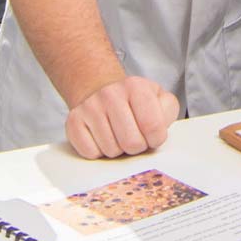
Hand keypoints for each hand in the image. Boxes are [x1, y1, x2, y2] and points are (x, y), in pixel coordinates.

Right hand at [65, 76, 180, 158]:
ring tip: (118, 135)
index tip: (152, 135)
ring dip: (118, 149)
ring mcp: (89, 108)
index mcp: (136, 87)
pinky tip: (102, 138)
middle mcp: (110, 94)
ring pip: (111, 150)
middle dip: (137, 146)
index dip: (156, 139)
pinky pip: (90, 153)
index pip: (153, 127)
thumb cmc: (134, 101)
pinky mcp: (73, 122)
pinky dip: (99, 152)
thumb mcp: (159, 98)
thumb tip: (158, 130)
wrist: (100, 90)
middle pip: (132, 143)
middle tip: (134, 137)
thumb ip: (167, 111)